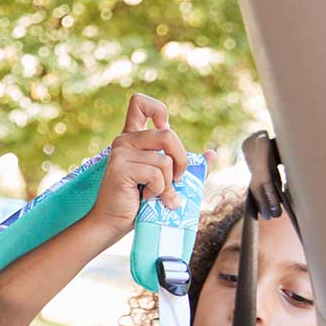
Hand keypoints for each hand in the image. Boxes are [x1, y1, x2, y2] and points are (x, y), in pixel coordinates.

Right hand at [89, 94, 195, 231]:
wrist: (113, 223)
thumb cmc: (139, 202)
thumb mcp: (166, 180)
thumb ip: (187, 165)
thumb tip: (212, 154)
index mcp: (134, 137)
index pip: (139, 103)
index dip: (158, 110)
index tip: (164, 130)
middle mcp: (124, 140)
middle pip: (168, 134)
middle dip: (181, 161)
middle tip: (176, 180)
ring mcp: (120, 153)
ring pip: (165, 160)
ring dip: (169, 185)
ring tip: (159, 196)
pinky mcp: (120, 168)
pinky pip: (156, 174)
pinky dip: (159, 191)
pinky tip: (147, 197)